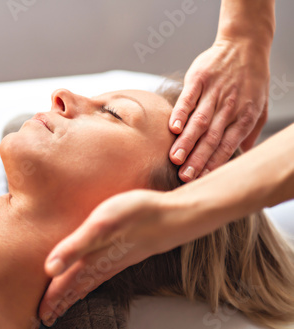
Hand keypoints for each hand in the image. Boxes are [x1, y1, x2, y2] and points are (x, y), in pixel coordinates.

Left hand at [39, 190, 182, 326]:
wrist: (173, 216)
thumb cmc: (136, 216)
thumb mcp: (99, 227)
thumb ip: (74, 247)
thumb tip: (50, 269)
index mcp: (91, 260)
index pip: (66, 283)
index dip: (52, 298)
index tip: (41, 314)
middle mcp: (102, 264)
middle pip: (77, 287)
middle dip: (61, 302)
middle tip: (49, 318)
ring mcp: (115, 260)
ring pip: (89, 282)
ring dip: (75, 294)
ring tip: (65, 305)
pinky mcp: (125, 254)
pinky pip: (103, 275)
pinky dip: (92, 283)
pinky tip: (93, 281)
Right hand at [169, 39, 268, 181]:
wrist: (245, 45)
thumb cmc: (252, 80)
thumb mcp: (260, 107)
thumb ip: (249, 133)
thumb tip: (241, 157)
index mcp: (244, 116)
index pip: (227, 145)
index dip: (214, 163)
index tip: (200, 179)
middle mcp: (230, 106)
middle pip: (212, 137)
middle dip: (198, 158)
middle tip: (185, 176)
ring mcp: (214, 92)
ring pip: (199, 121)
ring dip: (187, 141)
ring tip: (175, 158)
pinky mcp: (200, 78)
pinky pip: (189, 98)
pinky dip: (181, 113)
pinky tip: (173, 127)